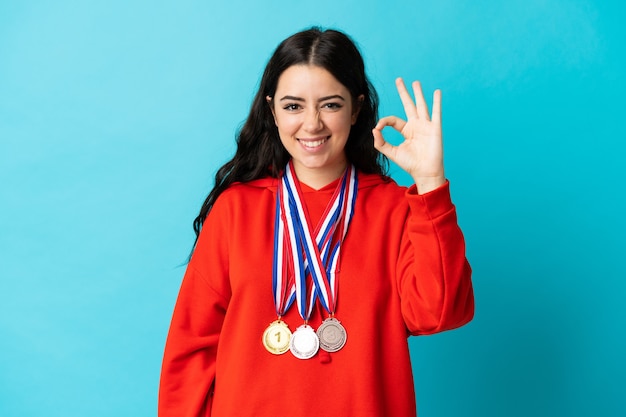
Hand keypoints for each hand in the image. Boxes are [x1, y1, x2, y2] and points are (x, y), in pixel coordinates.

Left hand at [373, 78, 444, 193]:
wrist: (424, 172)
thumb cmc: (410, 164)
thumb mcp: (391, 153)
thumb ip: (381, 143)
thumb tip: (374, 129)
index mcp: (406, 131)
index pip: (393, 120)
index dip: (384, 121)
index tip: (378, 127)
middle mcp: (416, 126)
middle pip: (408, 105)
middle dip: (403, 93)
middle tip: (399, 80)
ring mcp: (426, 126)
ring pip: (421, 106)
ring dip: (418, 94)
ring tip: (415, 82)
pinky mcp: (435, 128)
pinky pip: (436, 113)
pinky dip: (437, 102)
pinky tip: (437, 92)